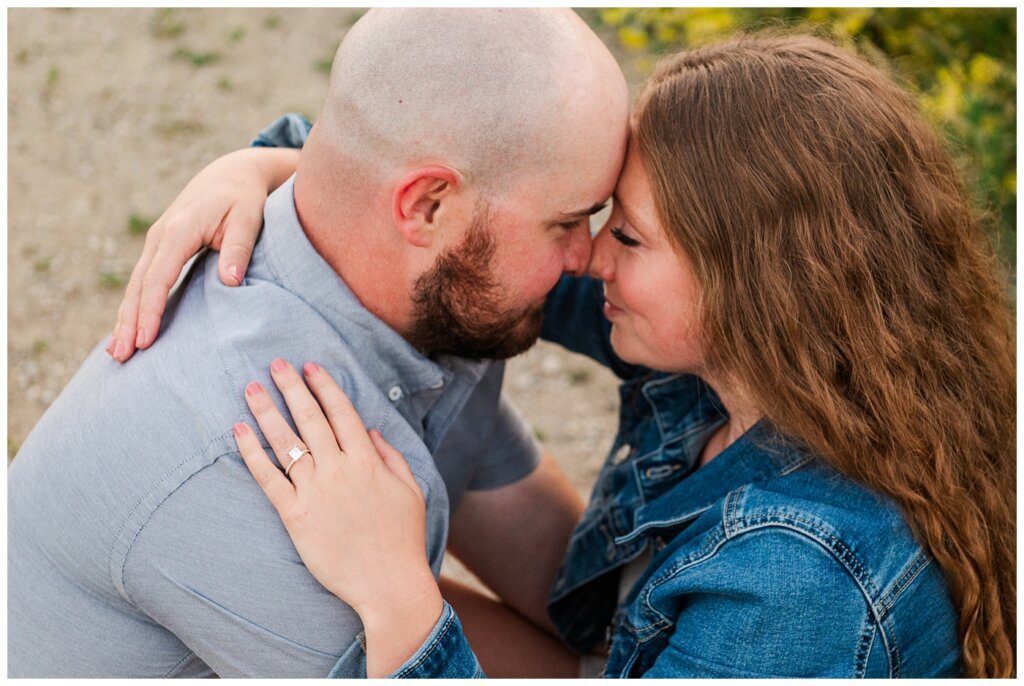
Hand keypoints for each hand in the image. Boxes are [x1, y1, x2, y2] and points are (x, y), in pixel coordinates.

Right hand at [107, 147, 297, 362]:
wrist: (231, 174)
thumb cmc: (244, 198)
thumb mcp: (249, 218)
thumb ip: (238, 248)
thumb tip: (231, 281)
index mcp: (179, 230)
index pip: (159, 277)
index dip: (151, 310)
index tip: (146, 339)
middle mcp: (160, 236)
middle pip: (138, 285)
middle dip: (128, 322)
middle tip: (122, 357)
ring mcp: (156, 242)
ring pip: (135, 285)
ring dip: (124, 318)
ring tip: (117, 353)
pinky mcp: (159, 248)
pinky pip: (142, 281)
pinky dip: (133, 306)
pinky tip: (127, 330)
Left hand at [232, 358, 439, 620]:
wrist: (388, 583)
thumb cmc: (402, 538)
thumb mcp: (409, 490)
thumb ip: (390, 456)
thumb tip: (369, 431)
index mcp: (367, 461)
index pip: (341, 413)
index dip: (324, 387)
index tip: (309, 366)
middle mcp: (339, 469)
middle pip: (310, 419)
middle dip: (291, 387)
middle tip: (275, 364)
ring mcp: (314, 492)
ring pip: (285, 442)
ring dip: (267, 412)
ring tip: (251, 389)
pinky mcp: (295, 516)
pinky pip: (268, 478)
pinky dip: (252, 453)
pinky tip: (239, 431)